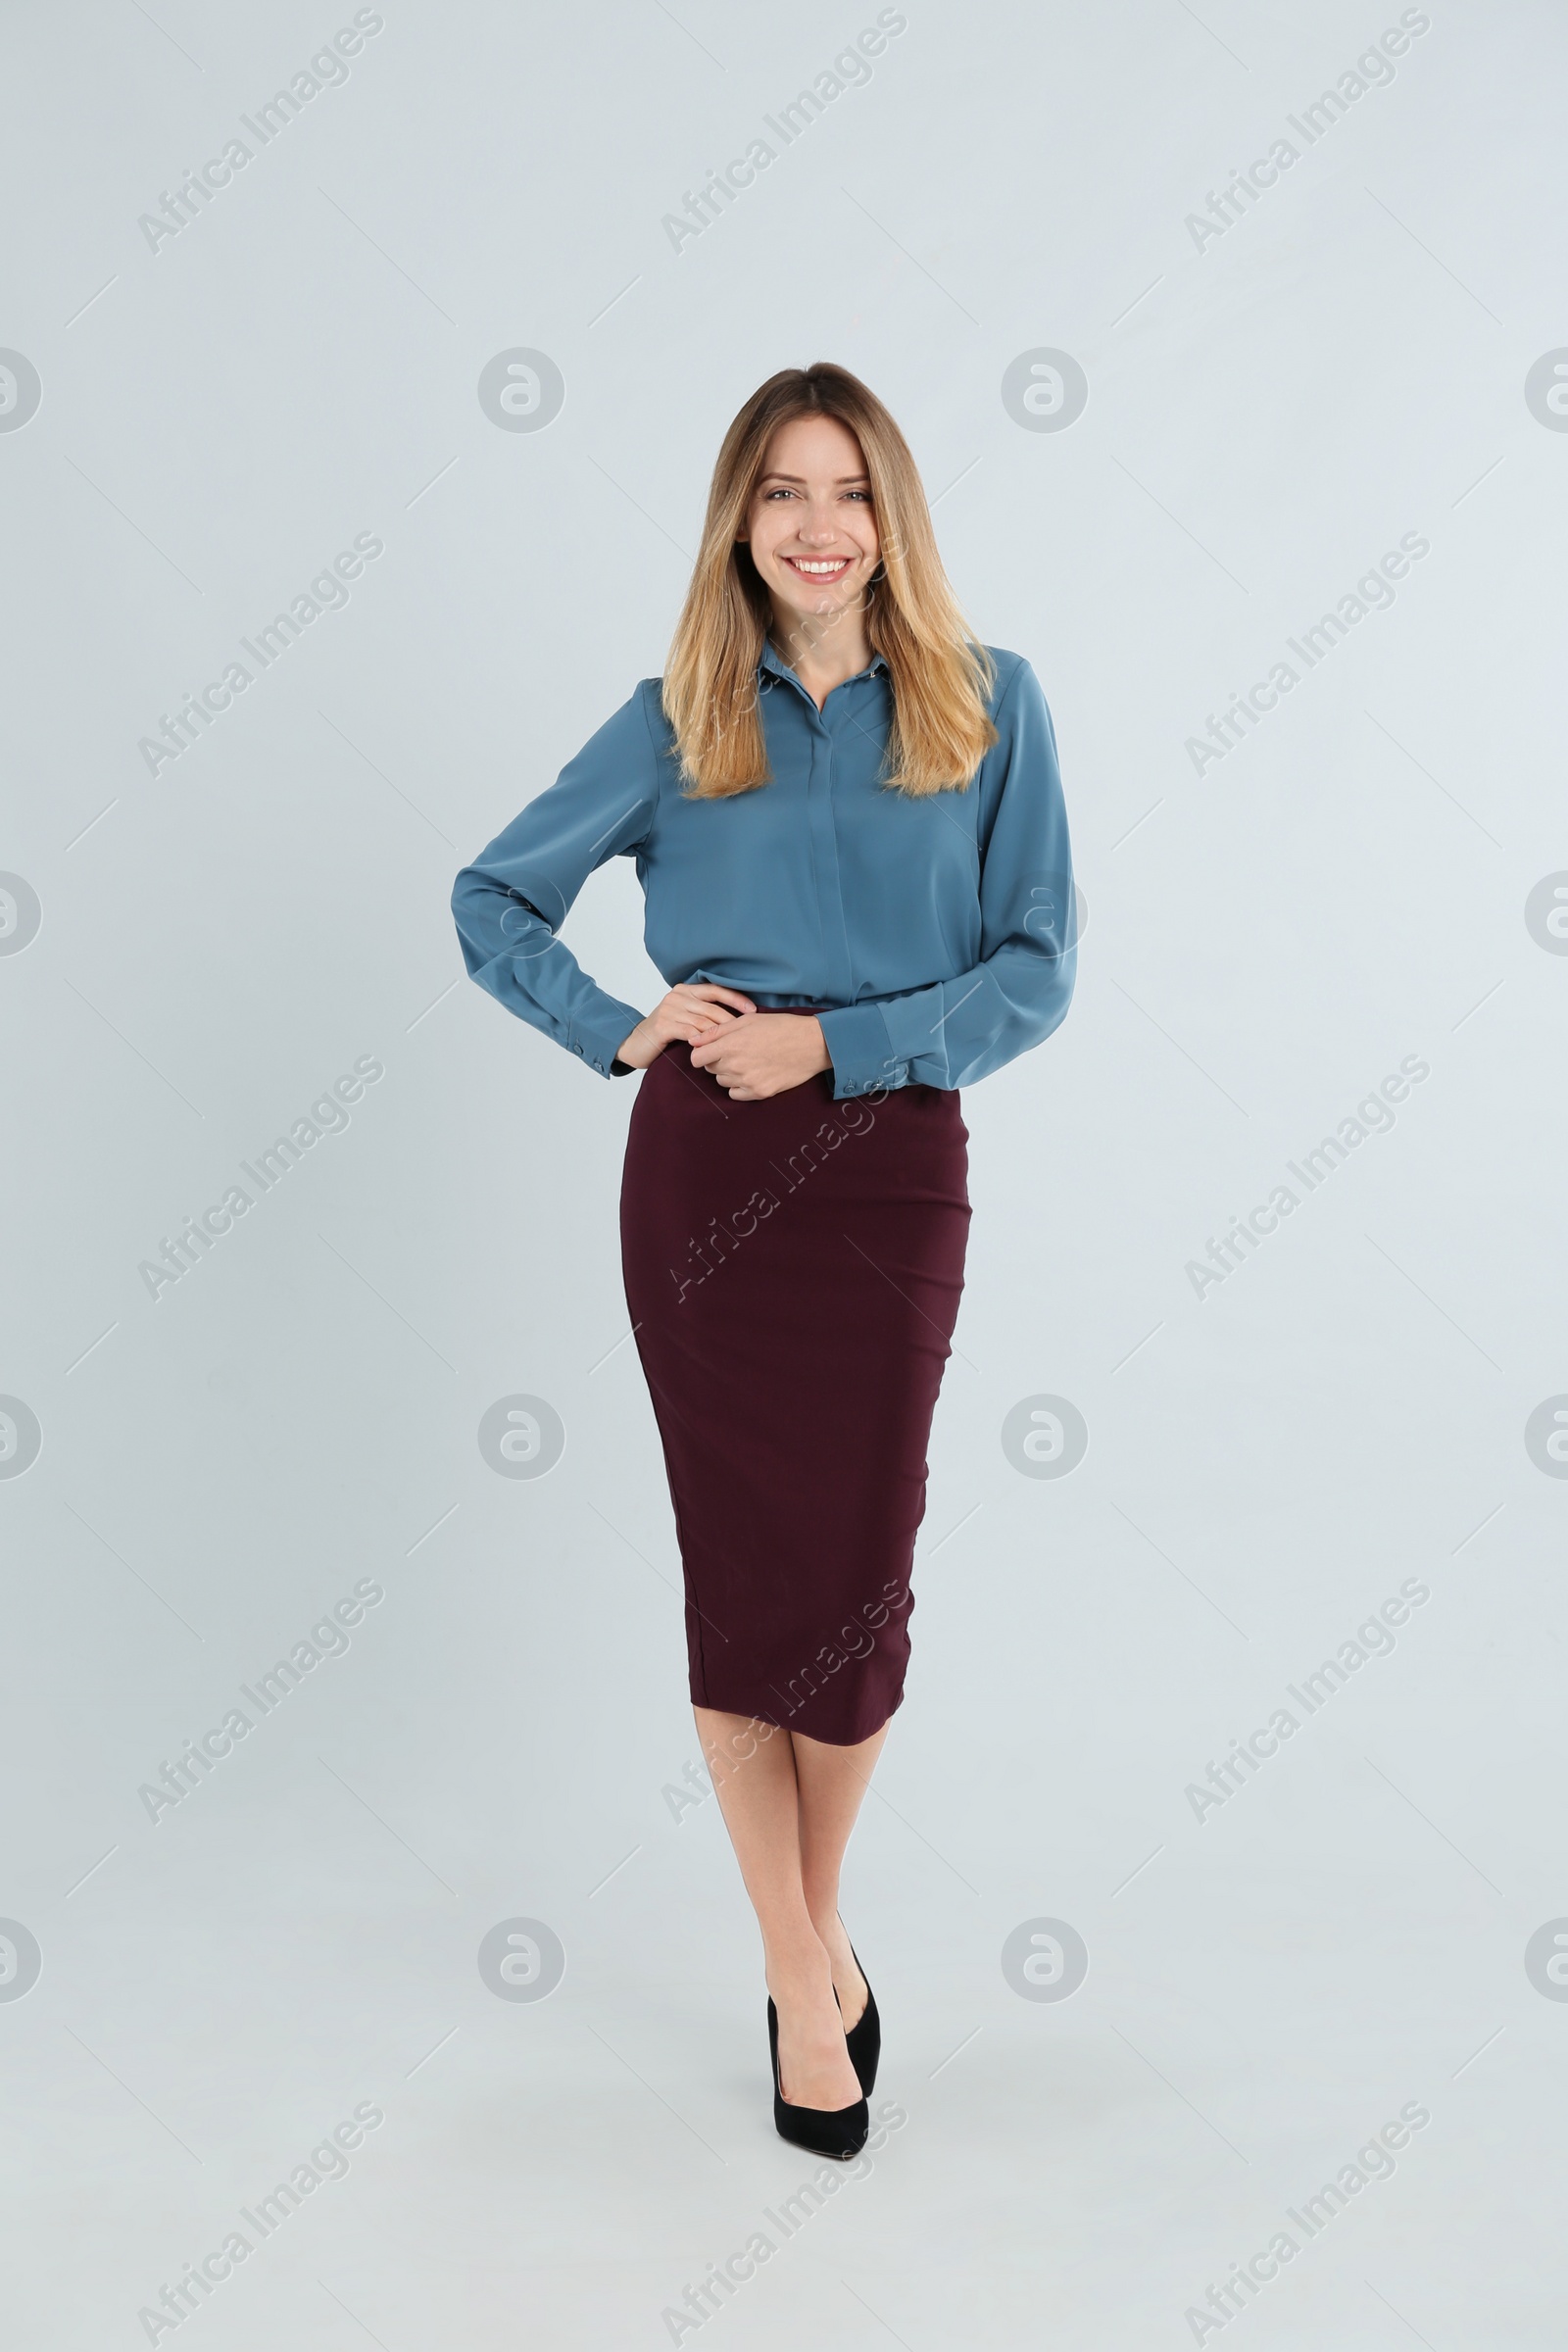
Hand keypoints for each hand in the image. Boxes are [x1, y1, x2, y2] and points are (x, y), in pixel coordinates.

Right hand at [616, 983, 755, 1069]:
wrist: (635, 1045)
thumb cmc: (666, 1033)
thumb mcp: (685, 1017)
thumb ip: (704, 1012)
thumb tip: (738, 1017)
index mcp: (684, 990)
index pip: (715, 989)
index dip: (735, 998)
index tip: (753, 1010)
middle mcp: (676, 996)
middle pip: (712, 1007)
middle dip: (732, 1021)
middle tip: (748, 1033)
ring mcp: (668, 1009)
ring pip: (703, 1022)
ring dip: (720, 1034)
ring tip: (735, 1044)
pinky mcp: (662, 1025)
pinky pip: (689, 1032)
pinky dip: (703, 1041)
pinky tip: (713, 1049)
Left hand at [689, 1011, 830, 1100]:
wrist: (811, 1044)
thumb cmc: (780, 1027)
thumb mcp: (747, 1021)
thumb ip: (717, 1031)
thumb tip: (693, 1041)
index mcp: (730, 1045)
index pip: (696, 1058)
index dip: (700, 1053)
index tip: (709, 1051)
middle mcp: (735, 1065)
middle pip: (710, 1069)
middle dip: (717, 1060)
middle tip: (737, 1051)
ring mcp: (747, 1081)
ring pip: (722, 1081)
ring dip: (729, 1073)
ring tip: (748, 1060)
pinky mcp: (759, 1093)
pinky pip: (735, 1094)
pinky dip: (739, 1086)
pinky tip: (753, 1073)